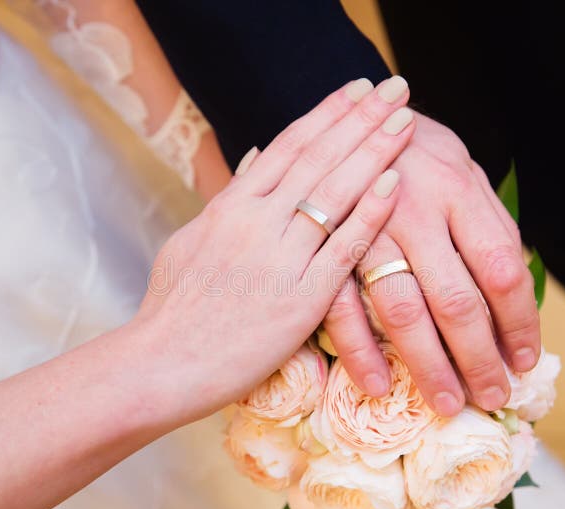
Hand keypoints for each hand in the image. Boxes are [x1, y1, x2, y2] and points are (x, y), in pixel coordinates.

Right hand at [136, 78, 414, 422]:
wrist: (159, 364)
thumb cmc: (171, 311)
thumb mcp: (188, 246)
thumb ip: (222, 209)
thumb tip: (247, 171)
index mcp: (228, 207)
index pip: (286, 147)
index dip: (325, 115)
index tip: (355, 91)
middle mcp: (254, 221)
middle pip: (317, 158)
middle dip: (360, 118)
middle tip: (394, 88)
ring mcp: (278, 257)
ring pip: (333, 192)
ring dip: (373, 153)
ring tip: (405, 122)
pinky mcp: (299, 299)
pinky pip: (341, 249)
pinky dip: (369, 214)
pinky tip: (394, 185)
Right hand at [324, 110, 539, 415]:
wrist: (343, 116)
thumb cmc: (414, 150)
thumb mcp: (461, 168)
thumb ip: (488, 222)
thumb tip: (518, 289)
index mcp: (458, 189)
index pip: (502, 269)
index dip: (519, 322)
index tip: (525, 359)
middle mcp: (415, 211)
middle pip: (457, 300)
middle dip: (478, 358)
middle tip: (493, 396)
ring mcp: (366, 230)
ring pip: (403, 311)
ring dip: (427, 366)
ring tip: (446, 403)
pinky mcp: (327, 245)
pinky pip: (341, 306)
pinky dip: (359, 351)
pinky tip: (378, 385)